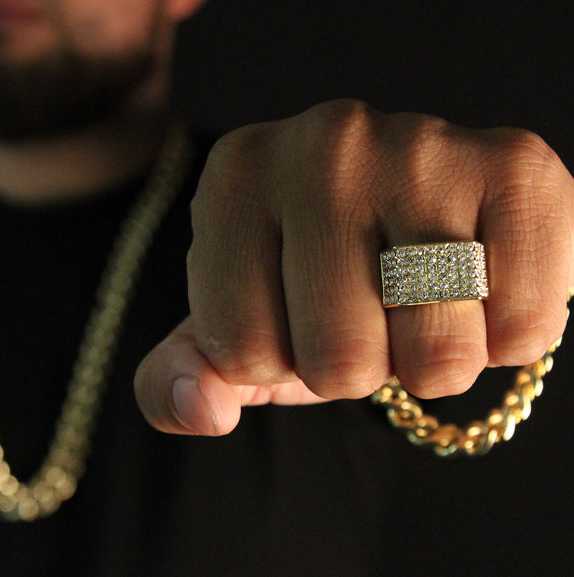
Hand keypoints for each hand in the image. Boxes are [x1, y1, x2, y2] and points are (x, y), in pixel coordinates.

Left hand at [134, 99, 573, 435]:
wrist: (402, 213)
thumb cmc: (306, 277)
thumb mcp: (232, 322)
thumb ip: (183, 376)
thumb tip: (200, 410)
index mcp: (235, 178)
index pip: (242, 349)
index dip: (279, 360)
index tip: (298, 313)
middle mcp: (324, 143)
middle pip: (341, 359)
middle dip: (359, 366)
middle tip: (370, 311)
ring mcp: (422, 147)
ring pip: (434, 356)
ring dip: (429, 358)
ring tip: (422, 299)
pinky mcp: (516, 166)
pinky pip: (522, 331)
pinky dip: (501, 338)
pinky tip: (479, 286)